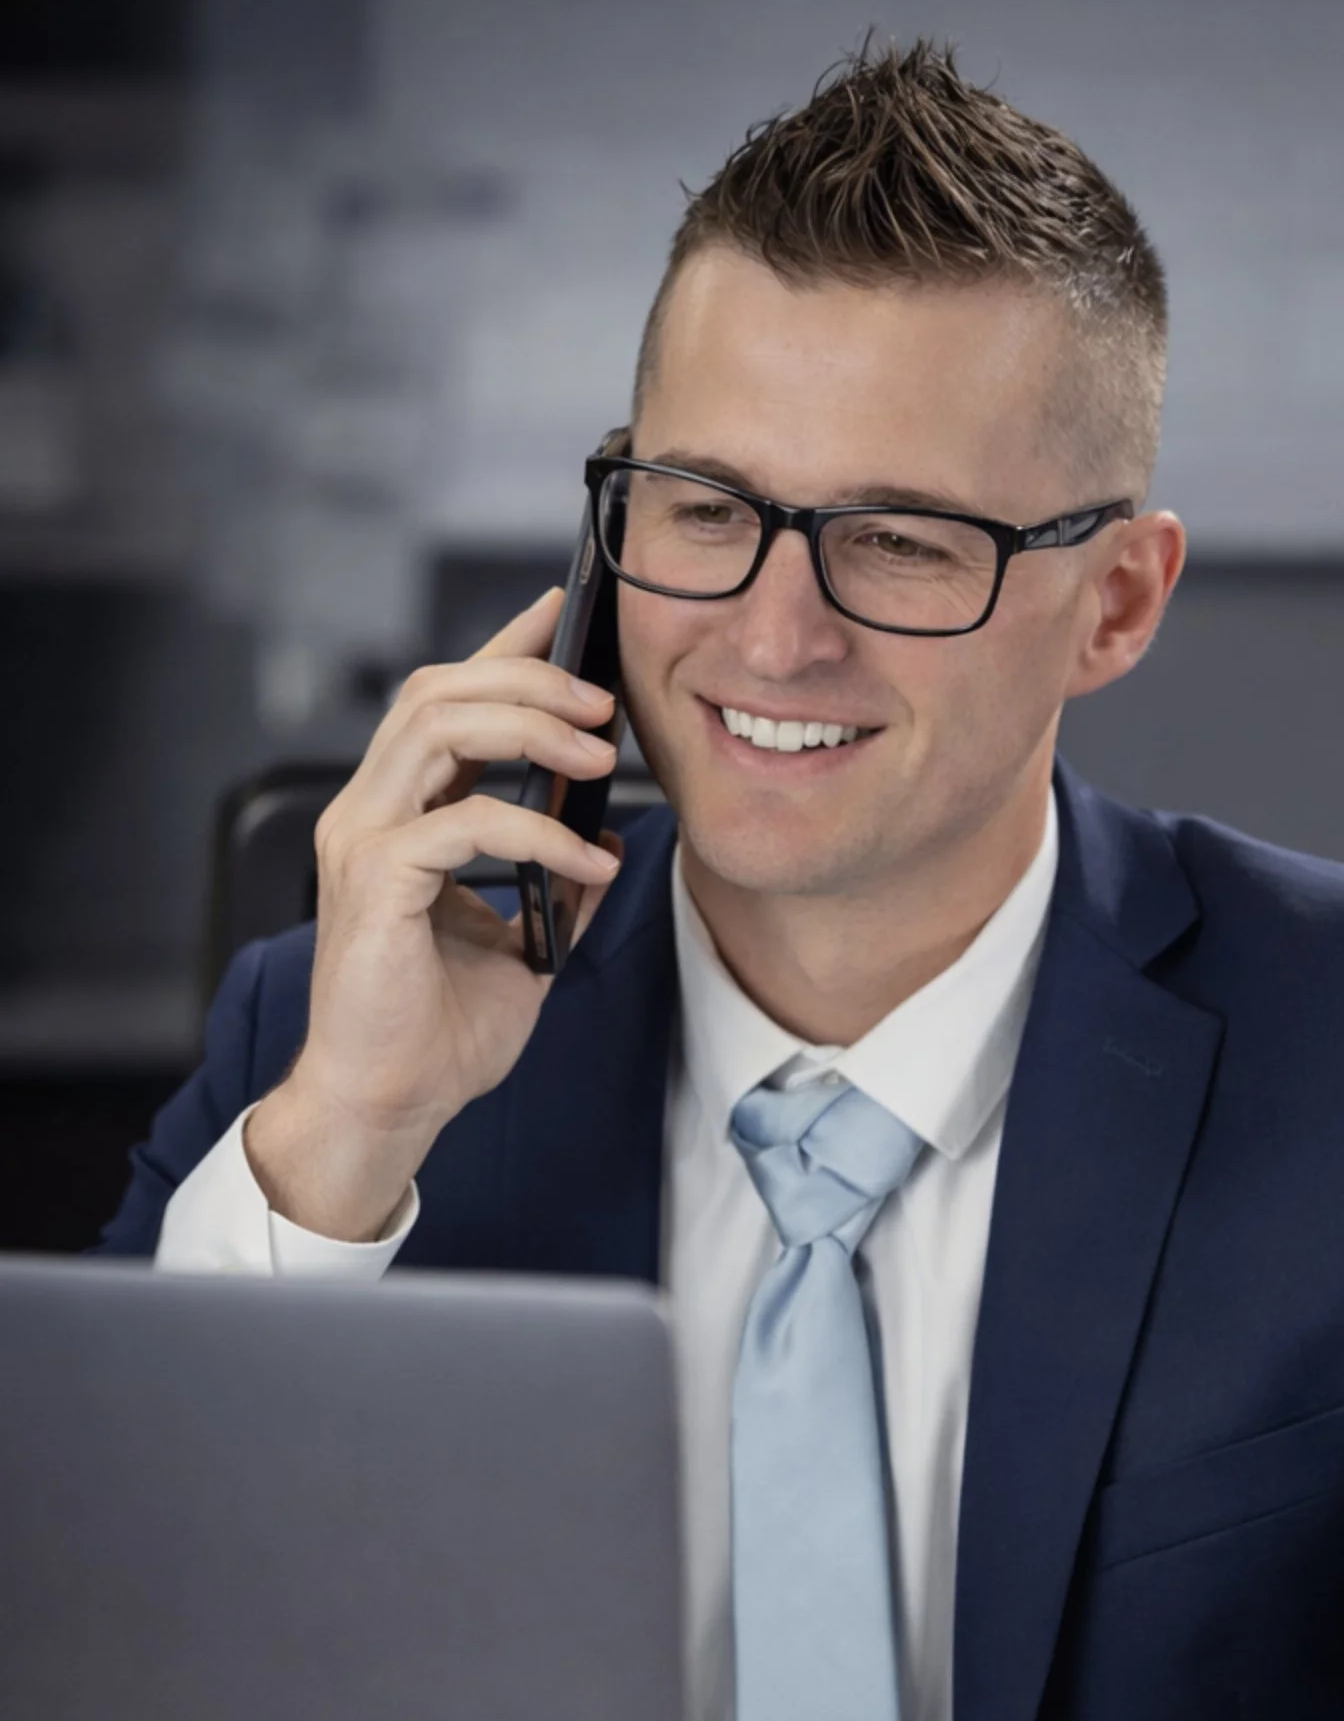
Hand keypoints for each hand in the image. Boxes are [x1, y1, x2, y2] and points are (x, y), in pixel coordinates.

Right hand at [244, 588, 622, 1239]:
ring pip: (438, 729)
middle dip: (528, 679)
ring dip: (529, 727)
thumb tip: (604, 834)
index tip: (563, 616)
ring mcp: (362, 842)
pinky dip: (537, 830)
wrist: (387, 1104)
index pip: (444, 702)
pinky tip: (587, 861)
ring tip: (598, 752)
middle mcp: (368, 815)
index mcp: (396, 816)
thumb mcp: (519, 943)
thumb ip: (552, 881)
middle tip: (604, 703)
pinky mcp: (374, 883)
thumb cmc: (436, 1033)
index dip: (503, 650)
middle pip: (437, 692)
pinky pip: (464, 822)